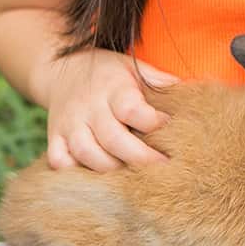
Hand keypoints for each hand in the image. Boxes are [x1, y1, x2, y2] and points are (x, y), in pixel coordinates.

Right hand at [42, 49, 179, 171]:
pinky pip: (60, 162)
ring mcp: (68, 124)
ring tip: (136, 178)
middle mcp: (88, 107)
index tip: (170, 128)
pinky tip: (100, 178)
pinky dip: (77, 173)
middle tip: (164, 169)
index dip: (152, 123)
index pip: (132, 110)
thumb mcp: (134, 67)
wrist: (62, 69)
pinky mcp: (54, 138)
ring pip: (88, 154)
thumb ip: (159, 81)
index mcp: (113, 87)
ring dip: (113, 169)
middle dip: (140, 158)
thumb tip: (190, 93)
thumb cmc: (109, 73)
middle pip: (113, 139)